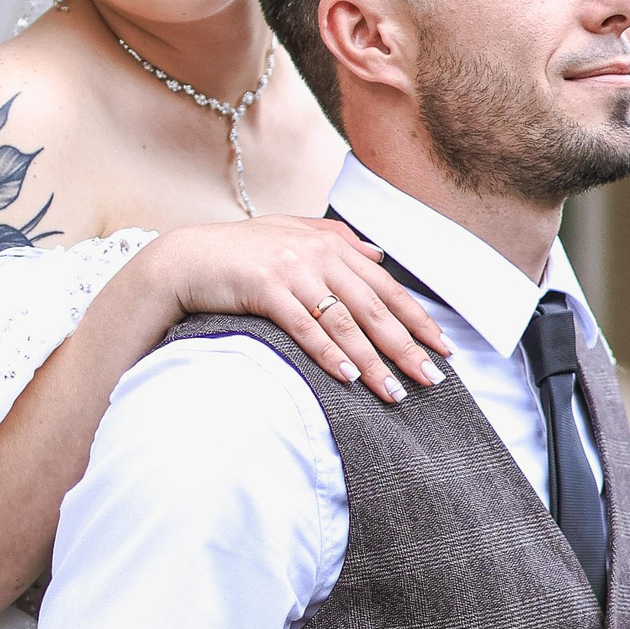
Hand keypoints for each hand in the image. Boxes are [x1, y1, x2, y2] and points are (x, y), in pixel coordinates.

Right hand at [151, 219, 451, 404]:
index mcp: (331, 245)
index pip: (386, 287)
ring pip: (345, 322)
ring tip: (395, 392)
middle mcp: (318, 255)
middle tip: (431, 379)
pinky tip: (349, 377)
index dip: (417, 318)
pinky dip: (330, 354)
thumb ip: (337, 242)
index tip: (442, 347)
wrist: (187, 259)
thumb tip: (378, 256)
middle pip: (373, 307)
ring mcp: (292, 270)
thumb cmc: (240, 253)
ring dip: (373, 361)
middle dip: (406, 346)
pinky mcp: (265, 288)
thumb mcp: (293, 236)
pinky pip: (306, 327)